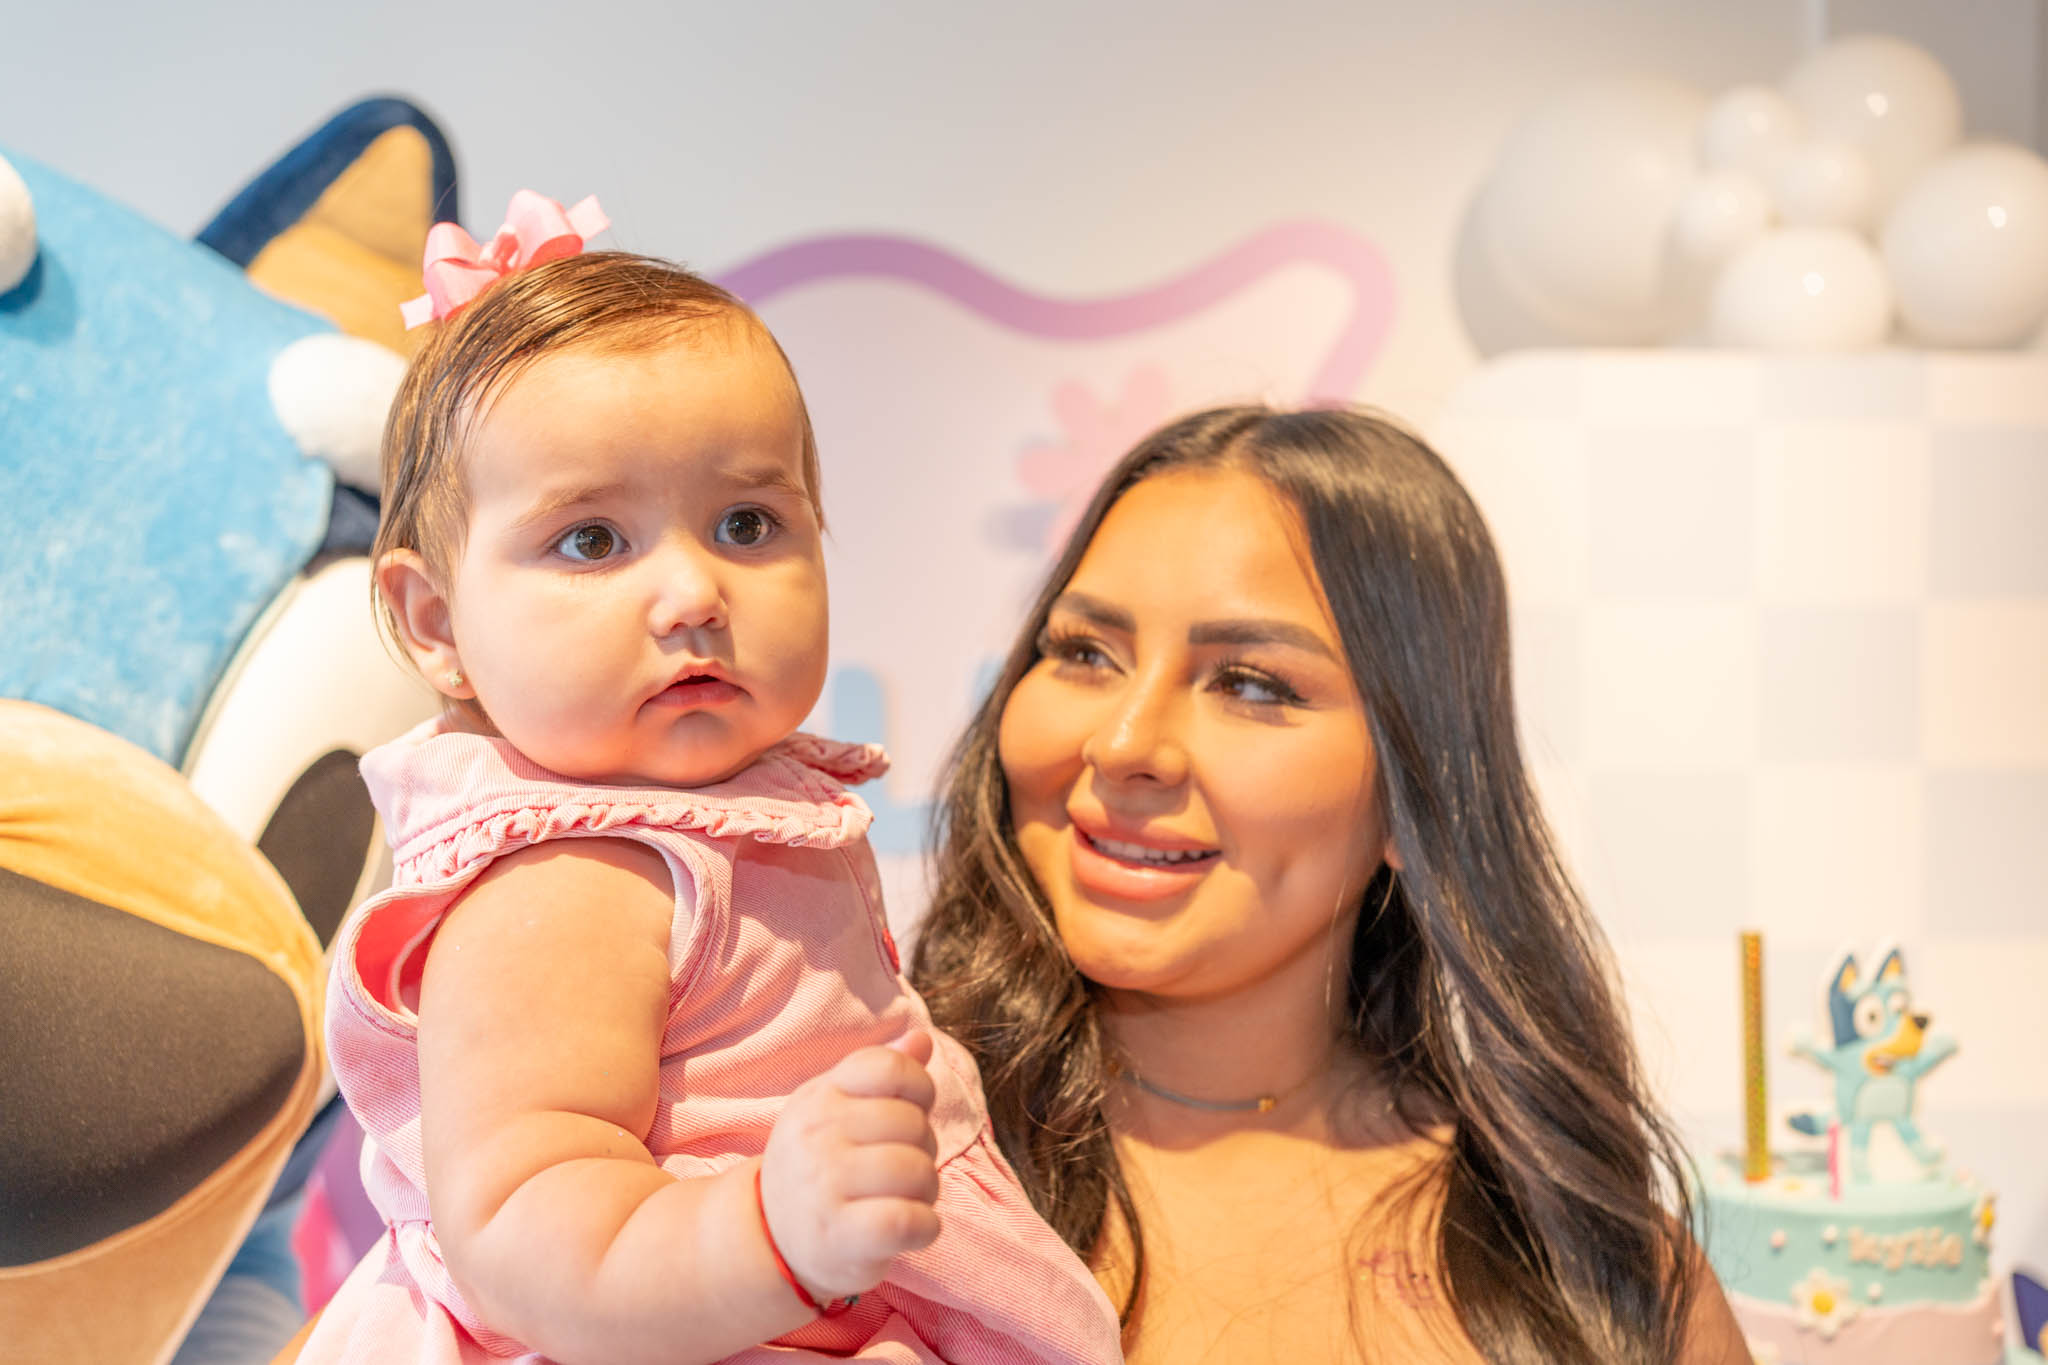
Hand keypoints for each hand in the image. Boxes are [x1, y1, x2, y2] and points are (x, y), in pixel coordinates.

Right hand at [758, 1029, 941, 1300]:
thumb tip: (922, 1039)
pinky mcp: (837, 1236)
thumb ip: (882, 1075)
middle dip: (925, 1148)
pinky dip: (926, 1227)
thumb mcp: (836, 1110)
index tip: (913, 1111)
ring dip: (927, 1191)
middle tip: (904, 1170)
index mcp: (819, 1096)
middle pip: (913, 1122)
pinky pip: (908, 1221)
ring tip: (906, 1199)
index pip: (890, 1067)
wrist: (767, 1236)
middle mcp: (817, 1134)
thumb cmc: (819, 1165)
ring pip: (917, 1171)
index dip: (920, 1087)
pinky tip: (911, 1229)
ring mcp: (824, 1185)